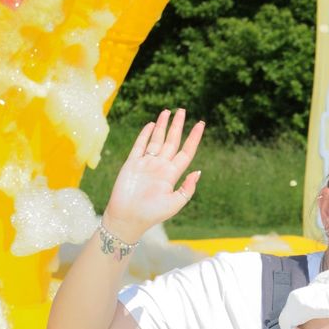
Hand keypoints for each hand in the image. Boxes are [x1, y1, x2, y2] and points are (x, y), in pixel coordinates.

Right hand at [102, 109, 203, 242]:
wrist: (128, 218)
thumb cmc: (152, 214)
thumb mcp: (175, 203)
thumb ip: (187, 188)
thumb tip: (198, 172)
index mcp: (172, 174)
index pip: (186, 151)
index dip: (194, 138)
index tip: (200, 124)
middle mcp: (160, 166)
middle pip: (172, 141)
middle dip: (177, 126)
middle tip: (182, 110)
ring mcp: (146, 163)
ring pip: (156, 140)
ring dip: (162, 126)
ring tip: (168, 111)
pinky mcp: (132, 163)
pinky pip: (140, 145)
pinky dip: (145, 134)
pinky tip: (151, 124)